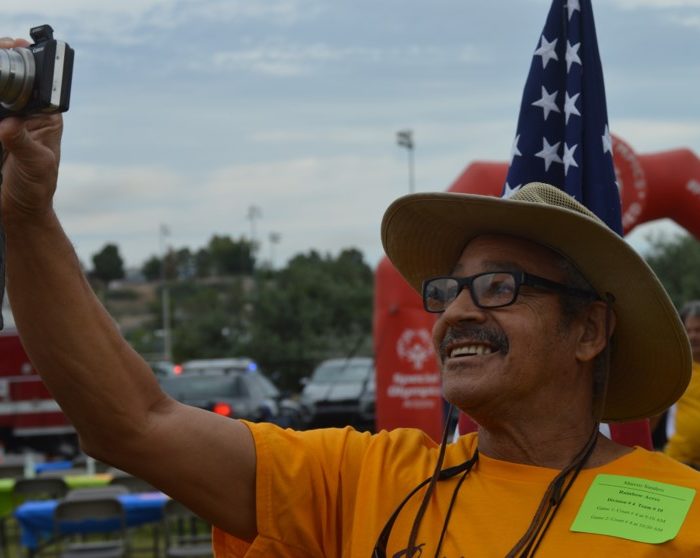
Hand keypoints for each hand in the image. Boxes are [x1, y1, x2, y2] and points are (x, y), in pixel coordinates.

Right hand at [0, 37, 62, 222]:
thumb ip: (23, 143)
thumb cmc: (36, 188)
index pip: (37, 83)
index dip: (27, 62)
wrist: (19, 210)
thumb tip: (9, 124)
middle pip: (12, 81)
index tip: (14, 46)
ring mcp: (6, 121)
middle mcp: (25, 115)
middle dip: (3, 63)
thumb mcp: (36, 165)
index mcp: (45, 118)